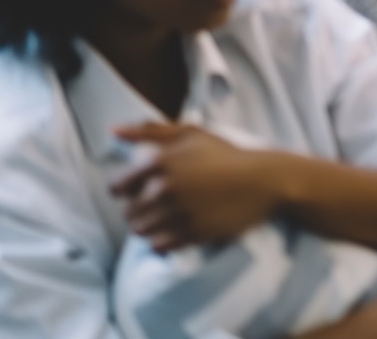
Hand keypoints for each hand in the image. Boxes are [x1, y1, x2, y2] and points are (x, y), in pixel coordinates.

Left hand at [110, 122, 276, 251]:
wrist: (263, 180)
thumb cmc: (226, 154)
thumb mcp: (191, 134)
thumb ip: (150, 131)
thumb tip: (113, 130)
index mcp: (160, 162)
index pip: (119, 187)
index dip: (128, 190)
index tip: (142, 190)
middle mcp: (164, 188)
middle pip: (129, 212)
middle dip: (138, 210)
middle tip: (159, 206)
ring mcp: (178, 213)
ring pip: (141, 231)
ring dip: (148, 227)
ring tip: (166, 219)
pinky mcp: (191, 234)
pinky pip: (159, 246)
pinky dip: (161, 242)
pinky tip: (173, 232)